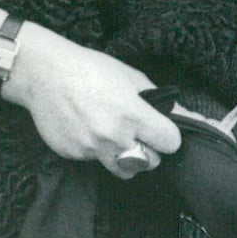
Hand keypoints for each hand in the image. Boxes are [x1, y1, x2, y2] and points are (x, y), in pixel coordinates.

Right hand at [4, 22, 180, 177]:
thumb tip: (192, 117)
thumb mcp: (130, 76)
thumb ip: (159, 99)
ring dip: (125, 157)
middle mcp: (113, 136)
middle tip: (137, 132)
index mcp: (132, 114)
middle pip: (149, 163)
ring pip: (123, 169)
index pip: (170, 143)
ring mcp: (91, 149)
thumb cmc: (89, 68)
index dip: (168, 135)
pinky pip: (94, 161)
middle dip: (148, 149)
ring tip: (114, 134)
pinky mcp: (73, 155)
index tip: (162, 129)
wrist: (44, 72)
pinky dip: (96, 150)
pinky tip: (87, 128)